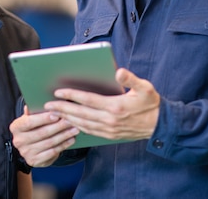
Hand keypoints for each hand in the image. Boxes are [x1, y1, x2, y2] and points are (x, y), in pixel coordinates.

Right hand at [10, 106, 79, 166]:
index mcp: (15, 127)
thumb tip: (39, 102)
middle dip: (58, 126)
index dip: (43, 118)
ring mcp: (26, 153)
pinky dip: (63, 145)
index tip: (57, 114)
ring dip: (64, 135)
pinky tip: (71, 139)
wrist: (31, 147)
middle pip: (42, 133)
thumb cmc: (34, 127)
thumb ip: (35, 111)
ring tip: (75, 129)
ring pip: (49, 143)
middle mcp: (18, 141)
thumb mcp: (32, 117)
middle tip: (70, 120)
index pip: (29, 122)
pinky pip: (52, 152)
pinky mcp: (34, 161)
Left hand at [44, 68, 160, 140]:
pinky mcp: (109, 135)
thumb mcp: (145, 87)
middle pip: (80, 113)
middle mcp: (110, 120)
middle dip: (62, 109)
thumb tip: (119, 71)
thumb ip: (131, 79)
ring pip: (82, 124)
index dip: (72, 95)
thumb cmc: (151, 103)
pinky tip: (69, 122)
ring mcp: (109, 129)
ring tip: (54, 113)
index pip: (88, 100)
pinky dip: (76, 126)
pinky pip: (89, 131)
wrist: (160, 125)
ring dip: (66, 118)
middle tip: (47, 105)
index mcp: (116, 106)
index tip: (58, 92)